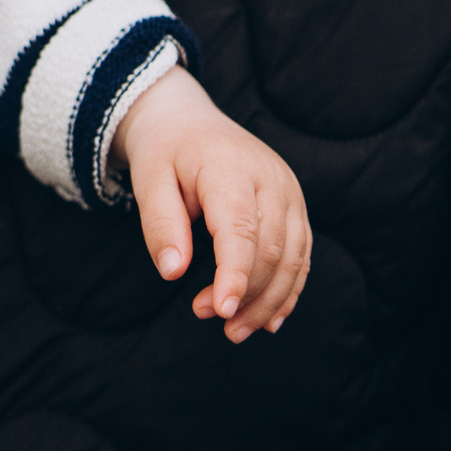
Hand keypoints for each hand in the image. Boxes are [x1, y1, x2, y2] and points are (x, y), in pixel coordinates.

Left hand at [114, 67, 310, 340]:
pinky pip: (301, 254)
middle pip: (271, 250)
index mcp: (230, 168)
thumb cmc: (166, 153)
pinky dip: (288, 290)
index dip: (235, 274)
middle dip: (246, 294)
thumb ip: (161, 226)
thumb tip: (172, 273)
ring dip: (268, 301)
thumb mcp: (149, 182)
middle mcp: (271, 179)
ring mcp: (289, 191)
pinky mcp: (295, 205)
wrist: (190, 120)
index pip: (241, 229)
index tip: (221, 310)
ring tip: (235, 330)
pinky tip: (268, 319)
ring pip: (293, 258)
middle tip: (207, 317)